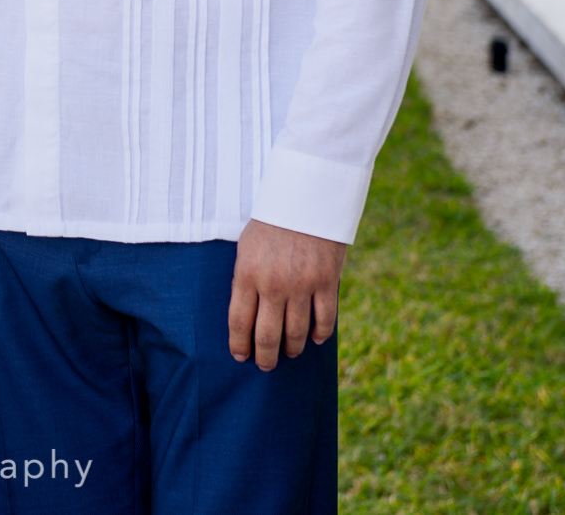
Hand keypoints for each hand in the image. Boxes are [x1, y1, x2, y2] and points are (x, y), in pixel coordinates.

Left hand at [227, 219, 346, 371]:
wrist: (305, 198)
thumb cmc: (271, 224)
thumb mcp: (246, 248)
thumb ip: (245, 280)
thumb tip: (246, 315)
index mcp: (246, 274)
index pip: (239, 322)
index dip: (239, 345)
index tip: (241, 356)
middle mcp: (272, 284)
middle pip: (267, 336)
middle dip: (265, 357)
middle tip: (265, 365)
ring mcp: (301, 285)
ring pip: (296, 333)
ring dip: (292, 348)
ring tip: (289, 351)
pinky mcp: (326, 282)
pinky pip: (324, 320)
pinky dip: (320, 334)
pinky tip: (315, 338)